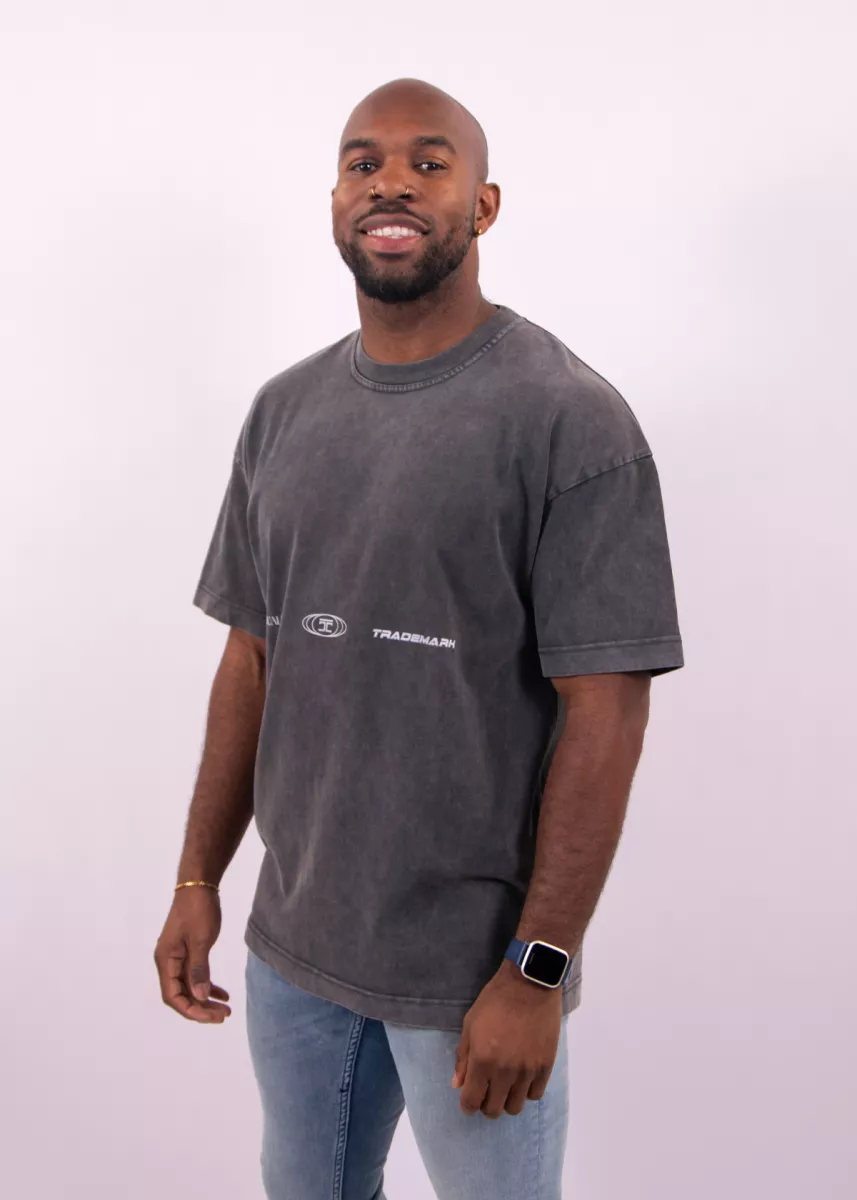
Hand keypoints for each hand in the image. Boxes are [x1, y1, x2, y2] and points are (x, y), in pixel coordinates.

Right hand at [153, 887, 231, 1022]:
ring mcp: (177, 957)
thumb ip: (199, 970)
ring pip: (189, 987)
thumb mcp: (201, 940)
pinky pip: (195, 975)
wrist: (198, 885)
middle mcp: (168, 962)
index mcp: (165, 960)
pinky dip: (208, 985)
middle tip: (223, 1016)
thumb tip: (200, 998)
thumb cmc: (198, 910)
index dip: (190, 1010)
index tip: (211, 1017)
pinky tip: (223, 993)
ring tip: (225, 1010)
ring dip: (205, 999)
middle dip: (201, 1008)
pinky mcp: (187, 951)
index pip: (173, 996)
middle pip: (181, 995)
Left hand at [451, 959, 562, 1117]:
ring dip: (507, 1100)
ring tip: (505, 1085)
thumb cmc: (494, 1001)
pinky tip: (522, 1078)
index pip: (472, 1101)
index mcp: (482, 1060)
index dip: (467, 1106)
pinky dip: (526, 1091)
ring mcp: (527, 1071)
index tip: (468, 1100)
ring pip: (515, 1107)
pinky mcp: (545, 1066)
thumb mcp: (470, 1024)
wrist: (530, 985)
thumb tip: (458, 1084)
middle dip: (486, 1104)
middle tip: (486, 1090)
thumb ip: (463, 1057)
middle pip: (494, 1110)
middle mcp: (505, 1072)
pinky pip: (535, 1095)